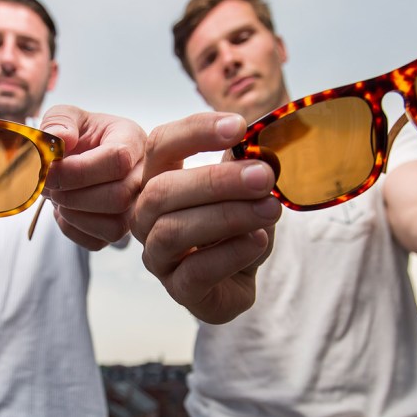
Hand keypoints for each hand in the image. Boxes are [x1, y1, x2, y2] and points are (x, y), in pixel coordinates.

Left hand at [39, 105, 145, 249]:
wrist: (78, 157)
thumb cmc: (78, 134)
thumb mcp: (66, 117)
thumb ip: (59, 121)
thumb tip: (60, 139)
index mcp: (133, 140)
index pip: (119, 159)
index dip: (78, 170)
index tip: (49, 168)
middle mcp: (144, 175)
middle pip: (119, 197)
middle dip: (73, 195)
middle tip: (49, 185)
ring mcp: (137, 206)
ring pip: (115, 226)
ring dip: (74, 214)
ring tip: (58, 197)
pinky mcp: (122, 230)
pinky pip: (100, 242)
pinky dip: (73, 230)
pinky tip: (65, 211)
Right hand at [131, 112, 280, 323]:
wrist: (240, 279)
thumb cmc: (235, 228)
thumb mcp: (244, 189)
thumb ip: (242, 164)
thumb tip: (253, 140)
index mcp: (158, 180)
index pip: (161, 145)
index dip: (196, 132)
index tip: (239, 127)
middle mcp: (146, 216)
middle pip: (162, 190)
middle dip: (216, 181)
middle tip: (263, 176)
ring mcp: (157, 256)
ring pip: (174, 230)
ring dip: (228, 216)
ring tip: (270, 210)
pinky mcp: (178, 289)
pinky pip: (196, 270)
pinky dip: (232, 253)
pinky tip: (258, 241)